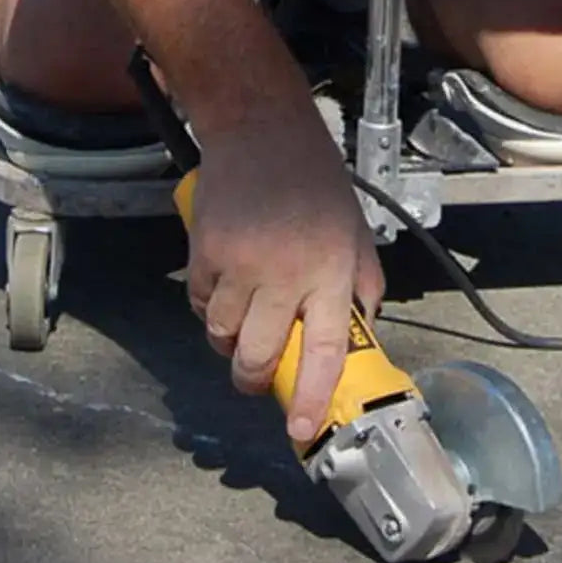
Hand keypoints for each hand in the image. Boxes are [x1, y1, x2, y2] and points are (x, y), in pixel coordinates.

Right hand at [185, 109, 383, 444]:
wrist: (261, 132)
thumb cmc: (315, 180)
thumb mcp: (354, 230)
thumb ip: (361, 284)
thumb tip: (359, 333)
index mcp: (331, 270)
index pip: (326, 350)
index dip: (312, 397)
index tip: (301, 430)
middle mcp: (285, 273)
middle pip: (259, 356)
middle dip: (254, 379)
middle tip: (257, 377)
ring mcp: (240, 264)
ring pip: (222, 335)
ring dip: (228, 342)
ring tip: (241, 321)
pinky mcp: (204, 252)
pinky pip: (199, 303)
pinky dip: (208, 307)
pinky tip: (223, 285)